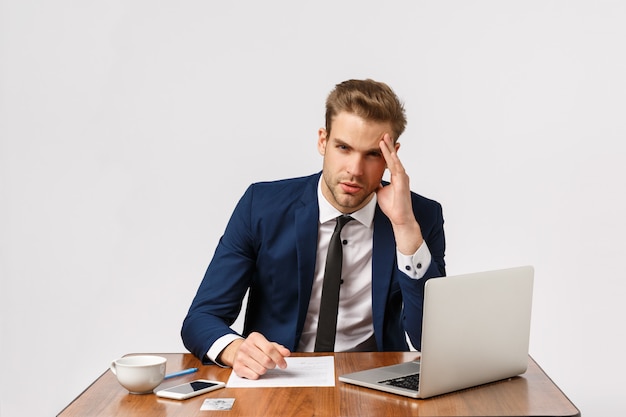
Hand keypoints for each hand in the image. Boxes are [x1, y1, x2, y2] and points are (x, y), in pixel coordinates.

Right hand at [219, 332, 290, 379]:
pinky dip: (257, 375)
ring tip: (262, 366)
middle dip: (272, 365)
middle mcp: (246, 346)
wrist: (238, 352)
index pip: (270, 349)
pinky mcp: (237, 367)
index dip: (279, 358)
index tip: (284, 364)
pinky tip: (254, 369)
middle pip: (266, 360)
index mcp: (254, 337)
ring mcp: (240, 356)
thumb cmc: (256, 349)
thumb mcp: (267, 345)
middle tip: (272, 364)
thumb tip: (286, 353)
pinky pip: (254, 376)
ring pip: (261, 370)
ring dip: (265, 370)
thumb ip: (278, 349)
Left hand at [377, 134, 423, 254]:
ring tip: (384, 136)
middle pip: (393, 156)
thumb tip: (369, 179)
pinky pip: (395, 165)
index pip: (389, 159)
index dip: (385, 150)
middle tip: (383, 132)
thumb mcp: (380, 191)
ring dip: (389, 147)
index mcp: (396, 176)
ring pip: (394, 158)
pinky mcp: (402, 180)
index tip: (379, 140)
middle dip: (388, 144)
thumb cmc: (392, 206)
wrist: (400, 218)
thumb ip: (377, 183)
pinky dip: (390, 156)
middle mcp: (400, 174)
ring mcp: (402, 176)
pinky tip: (385, 149)